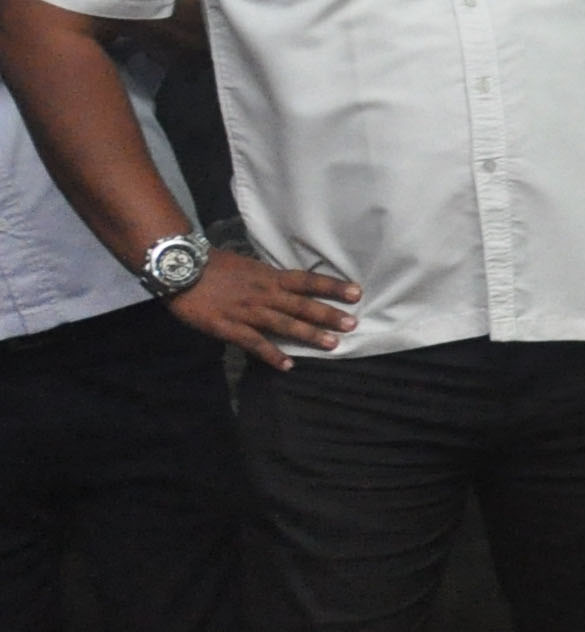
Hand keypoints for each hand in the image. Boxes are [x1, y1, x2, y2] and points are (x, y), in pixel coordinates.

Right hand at [169, 251, 357, 369]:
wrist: (179, 268)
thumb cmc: (213, 265)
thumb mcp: (248, 265)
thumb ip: (269, 278)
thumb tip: (290, 285)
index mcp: (269, 276)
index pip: (307, 280)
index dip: (332, 286)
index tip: (356, 292)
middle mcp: (264, 293)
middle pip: (301, 304)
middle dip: (328, 315)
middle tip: (353, 324)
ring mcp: (247, 311)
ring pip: (284, 324)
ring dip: (309, 335)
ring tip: (332, 345)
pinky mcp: (229, 327)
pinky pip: (254, 343)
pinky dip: (272, 354)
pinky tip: (288, 366)